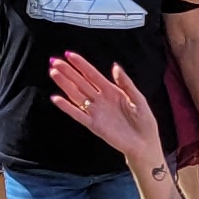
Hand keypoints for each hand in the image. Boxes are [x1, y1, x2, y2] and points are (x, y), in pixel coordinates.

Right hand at [45, 54, 165, 166]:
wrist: (145, 144)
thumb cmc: (144, 122)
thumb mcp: (138, 99)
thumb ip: (126, 84)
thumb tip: (115, 66)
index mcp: (112, 91)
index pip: (93, 75)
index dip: (81, 65)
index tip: (69, 55)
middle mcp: (100, 100)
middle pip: (81, 83)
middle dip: (68, 72)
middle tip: (54, 61)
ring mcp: (96, 112)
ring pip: (76, 95)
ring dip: (65, 85)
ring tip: (54, 73)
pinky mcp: (94, 125)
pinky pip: (78, 115)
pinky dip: (67, 107)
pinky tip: (57, 99)